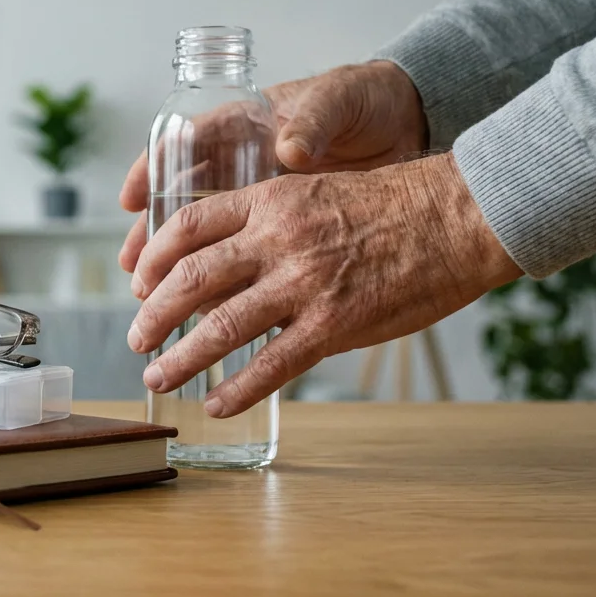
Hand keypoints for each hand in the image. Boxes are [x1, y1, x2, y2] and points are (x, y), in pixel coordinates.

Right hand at [118, 61, 428, 272]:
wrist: (415, 122)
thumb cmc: (370, 101)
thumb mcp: (341, 100)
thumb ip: (315, 122)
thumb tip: (289, 151)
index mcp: (247, 124)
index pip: (184, 145)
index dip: (151, 170)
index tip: (130, 198)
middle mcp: (245, 163)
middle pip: (186, 202)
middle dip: (153, 240)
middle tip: (133, 270)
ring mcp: (266, 199)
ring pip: (210, 237)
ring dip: (179, 270)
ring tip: (153, 300)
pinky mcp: (289, 225)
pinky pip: (249, 257)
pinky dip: (226, 283)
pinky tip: (207, 310)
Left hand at [125, 153, 521, 417]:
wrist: (458, 215)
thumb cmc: (392, 205)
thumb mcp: (314, 194)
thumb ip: (267, 224)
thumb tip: (224, 267)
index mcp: (268, 202)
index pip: (186, 226)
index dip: (151, 259)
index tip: (137, 283)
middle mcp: (276, 239)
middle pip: (189, 278)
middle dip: (152, 315)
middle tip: (136, 339)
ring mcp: (304, 283)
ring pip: (220, 326)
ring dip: (180, 358)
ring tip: (158, 377)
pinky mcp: (335, 324)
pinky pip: (271, 364)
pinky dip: (236, 389)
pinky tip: (216, 403)